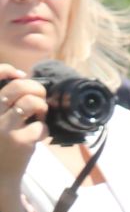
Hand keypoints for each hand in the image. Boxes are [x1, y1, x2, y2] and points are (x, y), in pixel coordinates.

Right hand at [0, 67, 47, 184]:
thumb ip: (3, 102)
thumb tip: (21, 78)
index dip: (7, 70)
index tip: (20, 74)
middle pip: (18, 87)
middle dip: (36, 88)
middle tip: (39, 97)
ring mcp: (5, 127)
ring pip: (31, 103)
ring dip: (41, 107)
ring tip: (39, 115)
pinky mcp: (21, 141)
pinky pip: (41, 126)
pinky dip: (43, 129)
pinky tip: (37, 135)